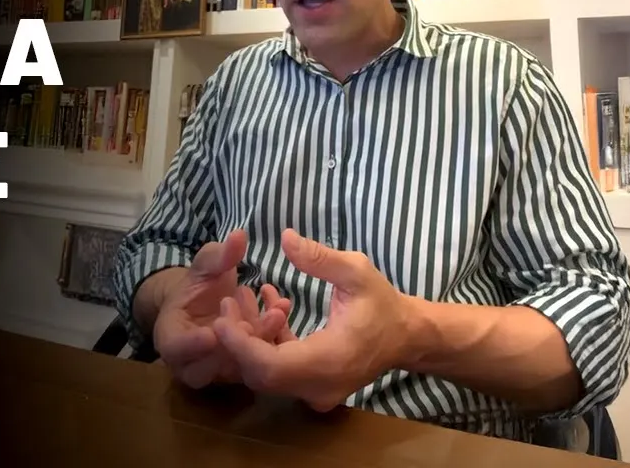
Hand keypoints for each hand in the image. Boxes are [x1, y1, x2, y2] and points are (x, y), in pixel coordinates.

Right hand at [153, 230, 292, 388]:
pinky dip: (269, 339)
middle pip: (211, 363)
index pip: (177, 348)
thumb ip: (219, 255)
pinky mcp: (240, 372)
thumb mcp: (205, 267)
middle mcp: (191, 362)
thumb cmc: (197, 287)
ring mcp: (217, 372)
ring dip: (258, 339)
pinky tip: (283, 310)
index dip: (192, 343)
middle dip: (235, 341)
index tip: (211, 332)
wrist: (206, 306)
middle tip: (252, 319)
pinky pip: (255, 362)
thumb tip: (239, 234)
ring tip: (276, 311)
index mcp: (171, 338)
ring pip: (238, 365)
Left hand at [213, 229, 415, 411]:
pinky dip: (267, 343)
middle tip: (226, 305)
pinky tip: (266, 308)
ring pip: (268, 375)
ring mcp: (317, 391)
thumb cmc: (383, 303)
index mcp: (330, 360)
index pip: (271, 366)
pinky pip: (280, 370)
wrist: (407, 337)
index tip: (222, 317)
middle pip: (262, 375)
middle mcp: (320, 385)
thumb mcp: (357, 272)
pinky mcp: (313, 387)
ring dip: (249, 341)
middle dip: (237, 342)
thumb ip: (320, 257)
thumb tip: (285, 237)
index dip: (240, 345)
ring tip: (239, 303)